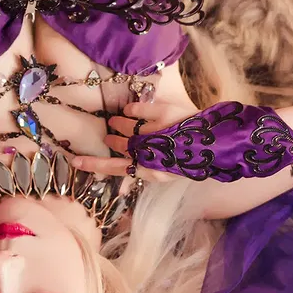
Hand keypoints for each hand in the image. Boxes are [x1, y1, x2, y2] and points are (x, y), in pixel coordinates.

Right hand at [69, 98, 187, 180]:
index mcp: (151, 171)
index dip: (95, 164)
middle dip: (112, 138)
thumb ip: (142, 173)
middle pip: (121, 145)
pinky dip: (132, 109)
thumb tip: (121, 183)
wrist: (217, 143)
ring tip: (118, 122)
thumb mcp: (164, 172)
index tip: (75, 160)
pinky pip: (139, 110)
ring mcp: (159, 133)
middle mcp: (153, 153)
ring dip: (121, 123)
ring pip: (128, 127)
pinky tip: (131, 111)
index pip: (116, 168)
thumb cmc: (187, 158)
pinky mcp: (166, 115)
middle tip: (107, 133)